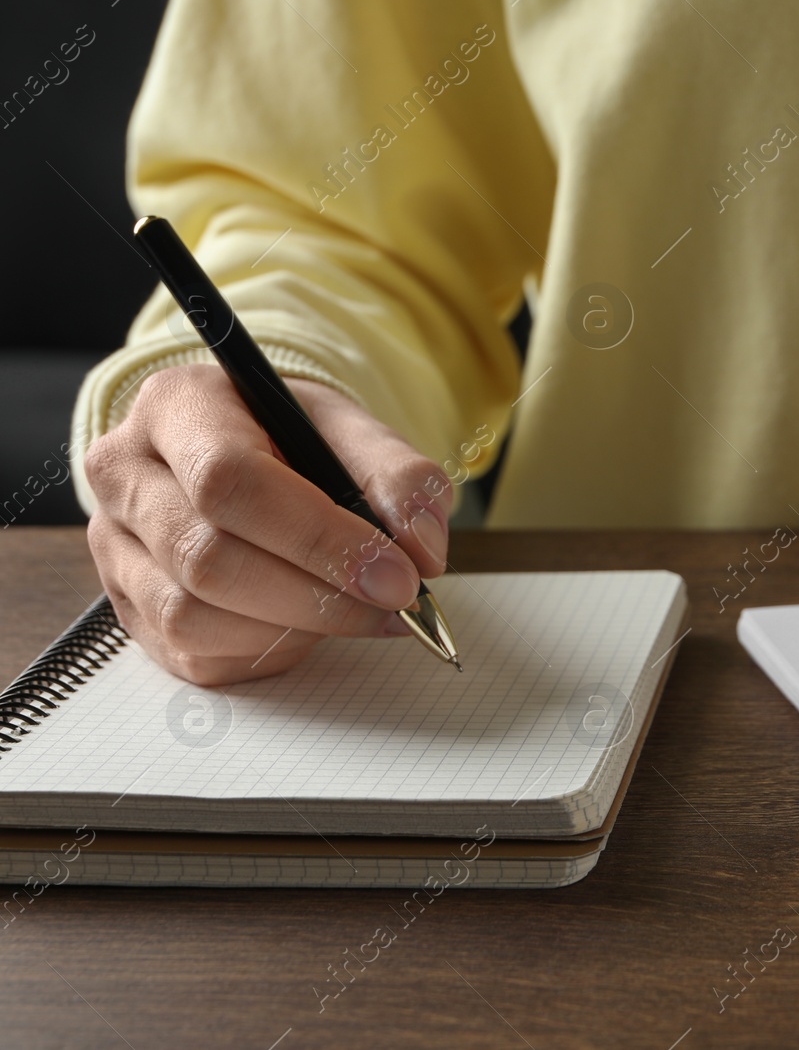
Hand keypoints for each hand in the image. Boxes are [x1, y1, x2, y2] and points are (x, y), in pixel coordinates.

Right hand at [84, 364, 451, 683]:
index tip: (397, 573)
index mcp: (175, 407)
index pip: (230, 481)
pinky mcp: (129, 608)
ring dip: (296, 627)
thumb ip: (401, 478)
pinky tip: (308, 622)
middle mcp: (124, 475)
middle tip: (396, 605)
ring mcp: (115, 548)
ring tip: (357, 611)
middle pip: (207, 558)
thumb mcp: (354, 432)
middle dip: (318, 594)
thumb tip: (422, 550)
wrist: (247, 454)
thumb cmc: (295, 440)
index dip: (320, 538)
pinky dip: (268, 648)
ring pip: (194, 616)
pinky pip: (195, 653)